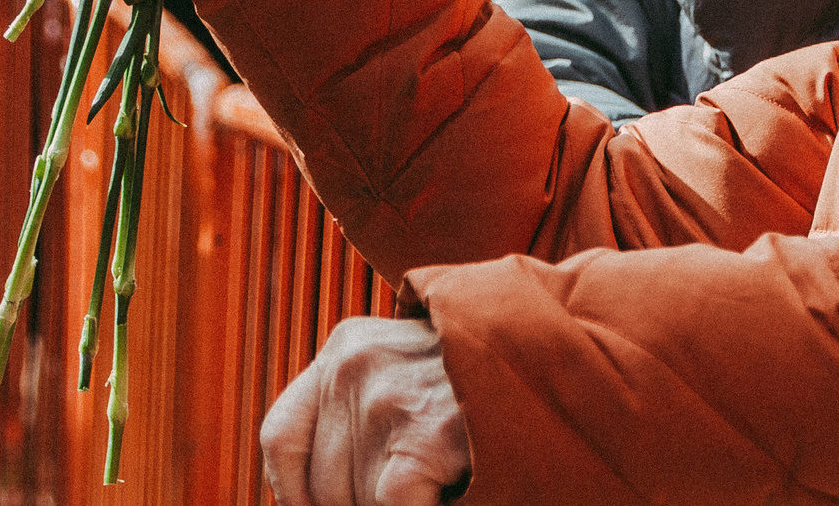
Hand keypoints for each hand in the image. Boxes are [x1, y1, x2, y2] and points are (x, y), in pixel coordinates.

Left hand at [261, 316, 471, 505]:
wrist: (557, 360)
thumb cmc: (480, 384)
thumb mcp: (404, 377)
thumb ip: (356, 417)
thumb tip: (307, 499)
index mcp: (344, 347)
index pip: (282, 436)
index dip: (295, 493)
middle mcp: (353, 365)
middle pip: (322, 484)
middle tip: (412, 490)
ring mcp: (387, 396)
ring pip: (357, 502)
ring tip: (440, 482)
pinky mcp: (426, 432)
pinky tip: (447, 495)